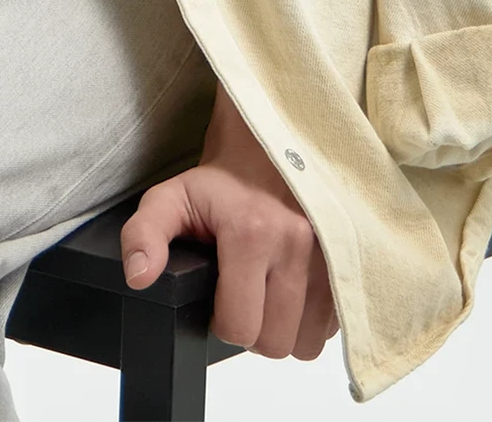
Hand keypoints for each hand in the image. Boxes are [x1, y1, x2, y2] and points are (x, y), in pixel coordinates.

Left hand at [120, 97, 338, 361]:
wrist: (267, 147)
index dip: (221, 320)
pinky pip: (333, 327)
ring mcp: (330, 255)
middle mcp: (297, 244)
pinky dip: (312, 319)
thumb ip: (144, 235)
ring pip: (307, 343)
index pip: (239, 327)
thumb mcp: (170, 199)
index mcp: (251, 232)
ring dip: (285, 330)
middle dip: (253, 330)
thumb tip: (139, 277)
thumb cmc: (220, 183)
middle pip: (275, 342)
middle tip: (242, 296)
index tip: (218, 293)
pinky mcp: (352, 262)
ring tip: (267, 295)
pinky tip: (292, 291)